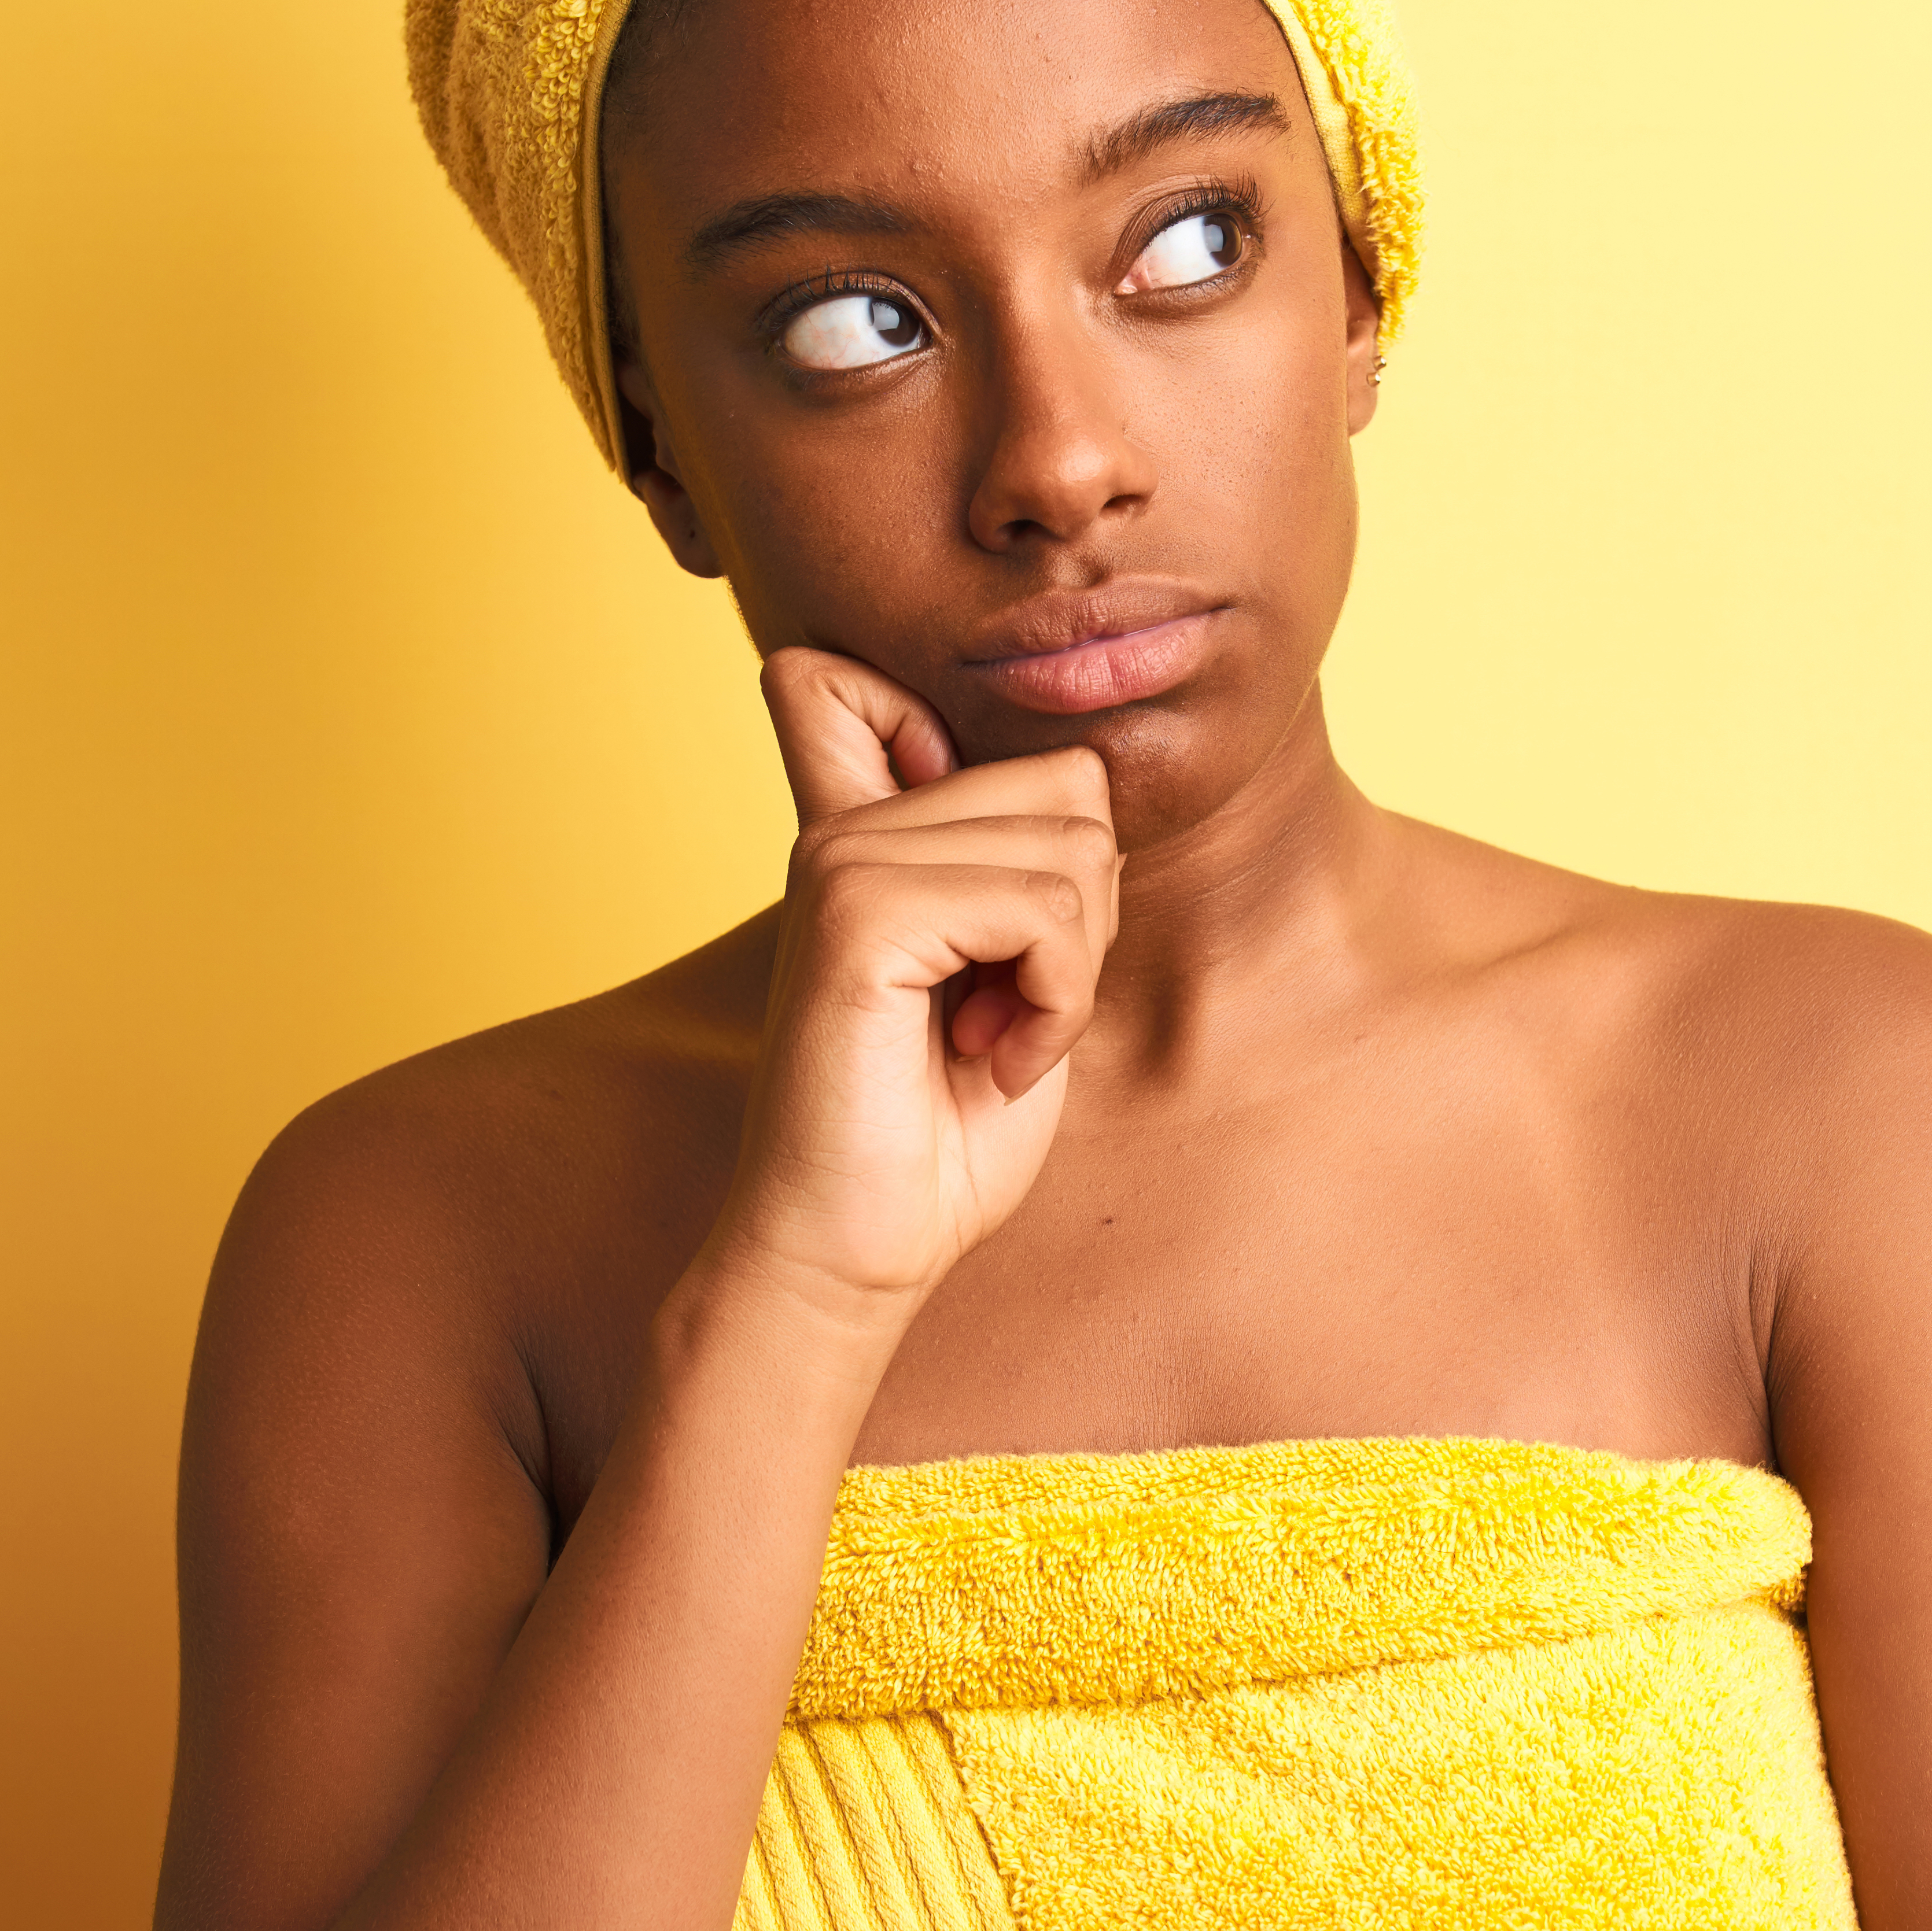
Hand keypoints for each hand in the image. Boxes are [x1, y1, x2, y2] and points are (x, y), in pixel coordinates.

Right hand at [700, 647, 1120, 1325]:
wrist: (855, 1252)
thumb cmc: (936, 1133)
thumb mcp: (1006, 972)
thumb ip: (1023, 865)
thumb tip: (1086, 769)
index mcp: (864, 830)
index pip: (859, 679)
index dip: (967, 739)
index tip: (981, 896)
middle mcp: (846, 826)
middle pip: (1071, 785)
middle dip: (1082, 917)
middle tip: (1004, 1010)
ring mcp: (845, 860)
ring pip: (1073, 851)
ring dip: (1071, 973)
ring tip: (991, 1038)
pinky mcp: (859, 914)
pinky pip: (1045, 910)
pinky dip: (1056, 1001)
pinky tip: (990, 1057)